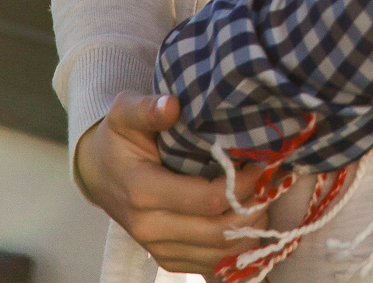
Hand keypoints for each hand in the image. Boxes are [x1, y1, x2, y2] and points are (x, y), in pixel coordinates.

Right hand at [74, 92, 266, 278]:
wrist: (99, 172)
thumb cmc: (118, 138)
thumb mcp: (125, 113)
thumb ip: (147, 108)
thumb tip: (172, 105)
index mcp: (143, 192)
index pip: (207, 200)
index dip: (242, 183)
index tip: (262, 161)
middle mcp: (150, 228)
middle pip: (218, 231)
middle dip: (253, 207)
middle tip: (273, 180)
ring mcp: (159, 249)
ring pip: (219, 254)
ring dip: (250, 230)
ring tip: (267, 198)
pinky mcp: (168, 259)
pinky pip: (211, 267)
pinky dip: (237, 249)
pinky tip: (251, 221)